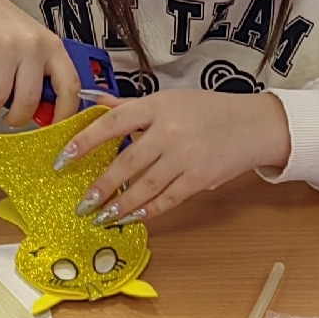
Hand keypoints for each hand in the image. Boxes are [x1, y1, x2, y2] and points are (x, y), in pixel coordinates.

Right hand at [0, 0, 81, 127]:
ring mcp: (7, 43)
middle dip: (14, 118)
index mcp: (52, 47)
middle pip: (28, 100)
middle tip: (6, 116)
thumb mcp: (31, 47)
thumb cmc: (1, 28)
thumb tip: (45, 116)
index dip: (64, 114)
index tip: (52, 129)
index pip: (70, 86)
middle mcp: (33, 44)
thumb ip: (40, 76)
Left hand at [62, 90, 290, 223]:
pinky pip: (167, 199)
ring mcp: (186, 156)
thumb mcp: (170, 99)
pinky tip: (131, 217)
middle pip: (127, 162)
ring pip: (145, 187)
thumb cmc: (208, 110)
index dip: (85, 141)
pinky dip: (147, 211)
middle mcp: (170, 130)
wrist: (253, 125)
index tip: (64, 158)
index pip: (113, 122)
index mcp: (158, 106)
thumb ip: (132, 106)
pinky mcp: (199, 178)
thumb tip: (96, 104)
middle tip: (83, 203)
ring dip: (120, 205)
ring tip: (101, 217)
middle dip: (102, 186)